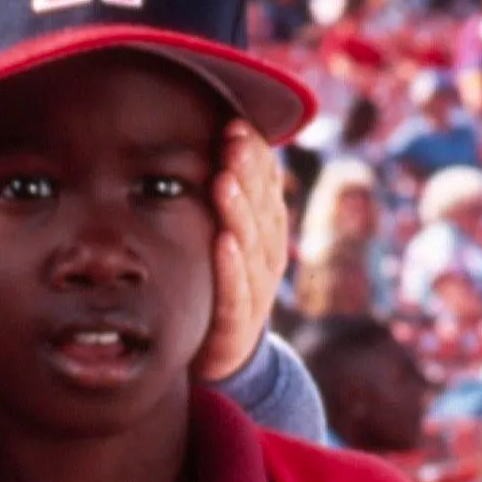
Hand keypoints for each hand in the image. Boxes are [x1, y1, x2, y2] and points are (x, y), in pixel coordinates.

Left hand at [195, 121, 290, 381]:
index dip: (255, 158)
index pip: (266, 189)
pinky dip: (232, 268)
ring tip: (225, 181)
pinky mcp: (237, 326)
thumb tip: (215, 139)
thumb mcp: (224, 239)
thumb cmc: (216, 284)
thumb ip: (226, 198)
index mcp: (264, 235)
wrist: (220, 356)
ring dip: (239, 212)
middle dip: (249, 173)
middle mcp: (266, 259)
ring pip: (252, 247)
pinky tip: (223, 243)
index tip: (237, 125)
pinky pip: (237, 293)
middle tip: (232, 140)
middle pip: (262, 210)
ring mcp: (255, 292)